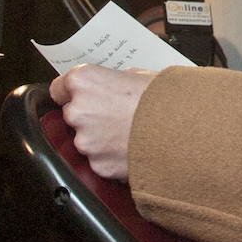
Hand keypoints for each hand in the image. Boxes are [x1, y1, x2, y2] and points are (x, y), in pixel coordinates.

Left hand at [48, 64, 157, 179]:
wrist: (183, 129)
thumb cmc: (164, 98)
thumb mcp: (137, 76)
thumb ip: (113, 82)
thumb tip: (111, 88)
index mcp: (84, 81)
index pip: (59, 88)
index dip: (73, 94)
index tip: (83, 98)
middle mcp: (78, 111)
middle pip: (73, 116)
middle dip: (89, 118)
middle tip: (115, 117)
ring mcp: (86, 141)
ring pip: (86, 141)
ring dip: (100, 140)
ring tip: (128, 135)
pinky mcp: (98, 165)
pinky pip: (99, 161)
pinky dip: (111, 159)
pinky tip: (131, 150)